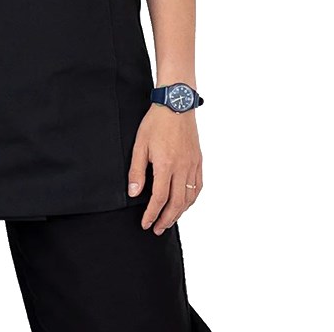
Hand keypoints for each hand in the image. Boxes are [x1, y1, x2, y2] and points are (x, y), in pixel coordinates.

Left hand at [126, 104, 202, 234]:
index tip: (145, 223)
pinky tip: (185, 203)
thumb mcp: (140, 144)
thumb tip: (134, 193)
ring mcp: (193, 165)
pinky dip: (192, 199)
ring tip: (169, 220)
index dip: (152, 214)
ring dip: (179, 213)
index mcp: (166, 165)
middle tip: (157, 229)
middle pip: (176, 203)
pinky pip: (198, 186)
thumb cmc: (156, 122)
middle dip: (166, 219)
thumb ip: (137, 170)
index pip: (160, 198)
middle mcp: (182, 168)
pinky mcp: (198, 161)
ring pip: (189, 198)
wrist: (176, 104)